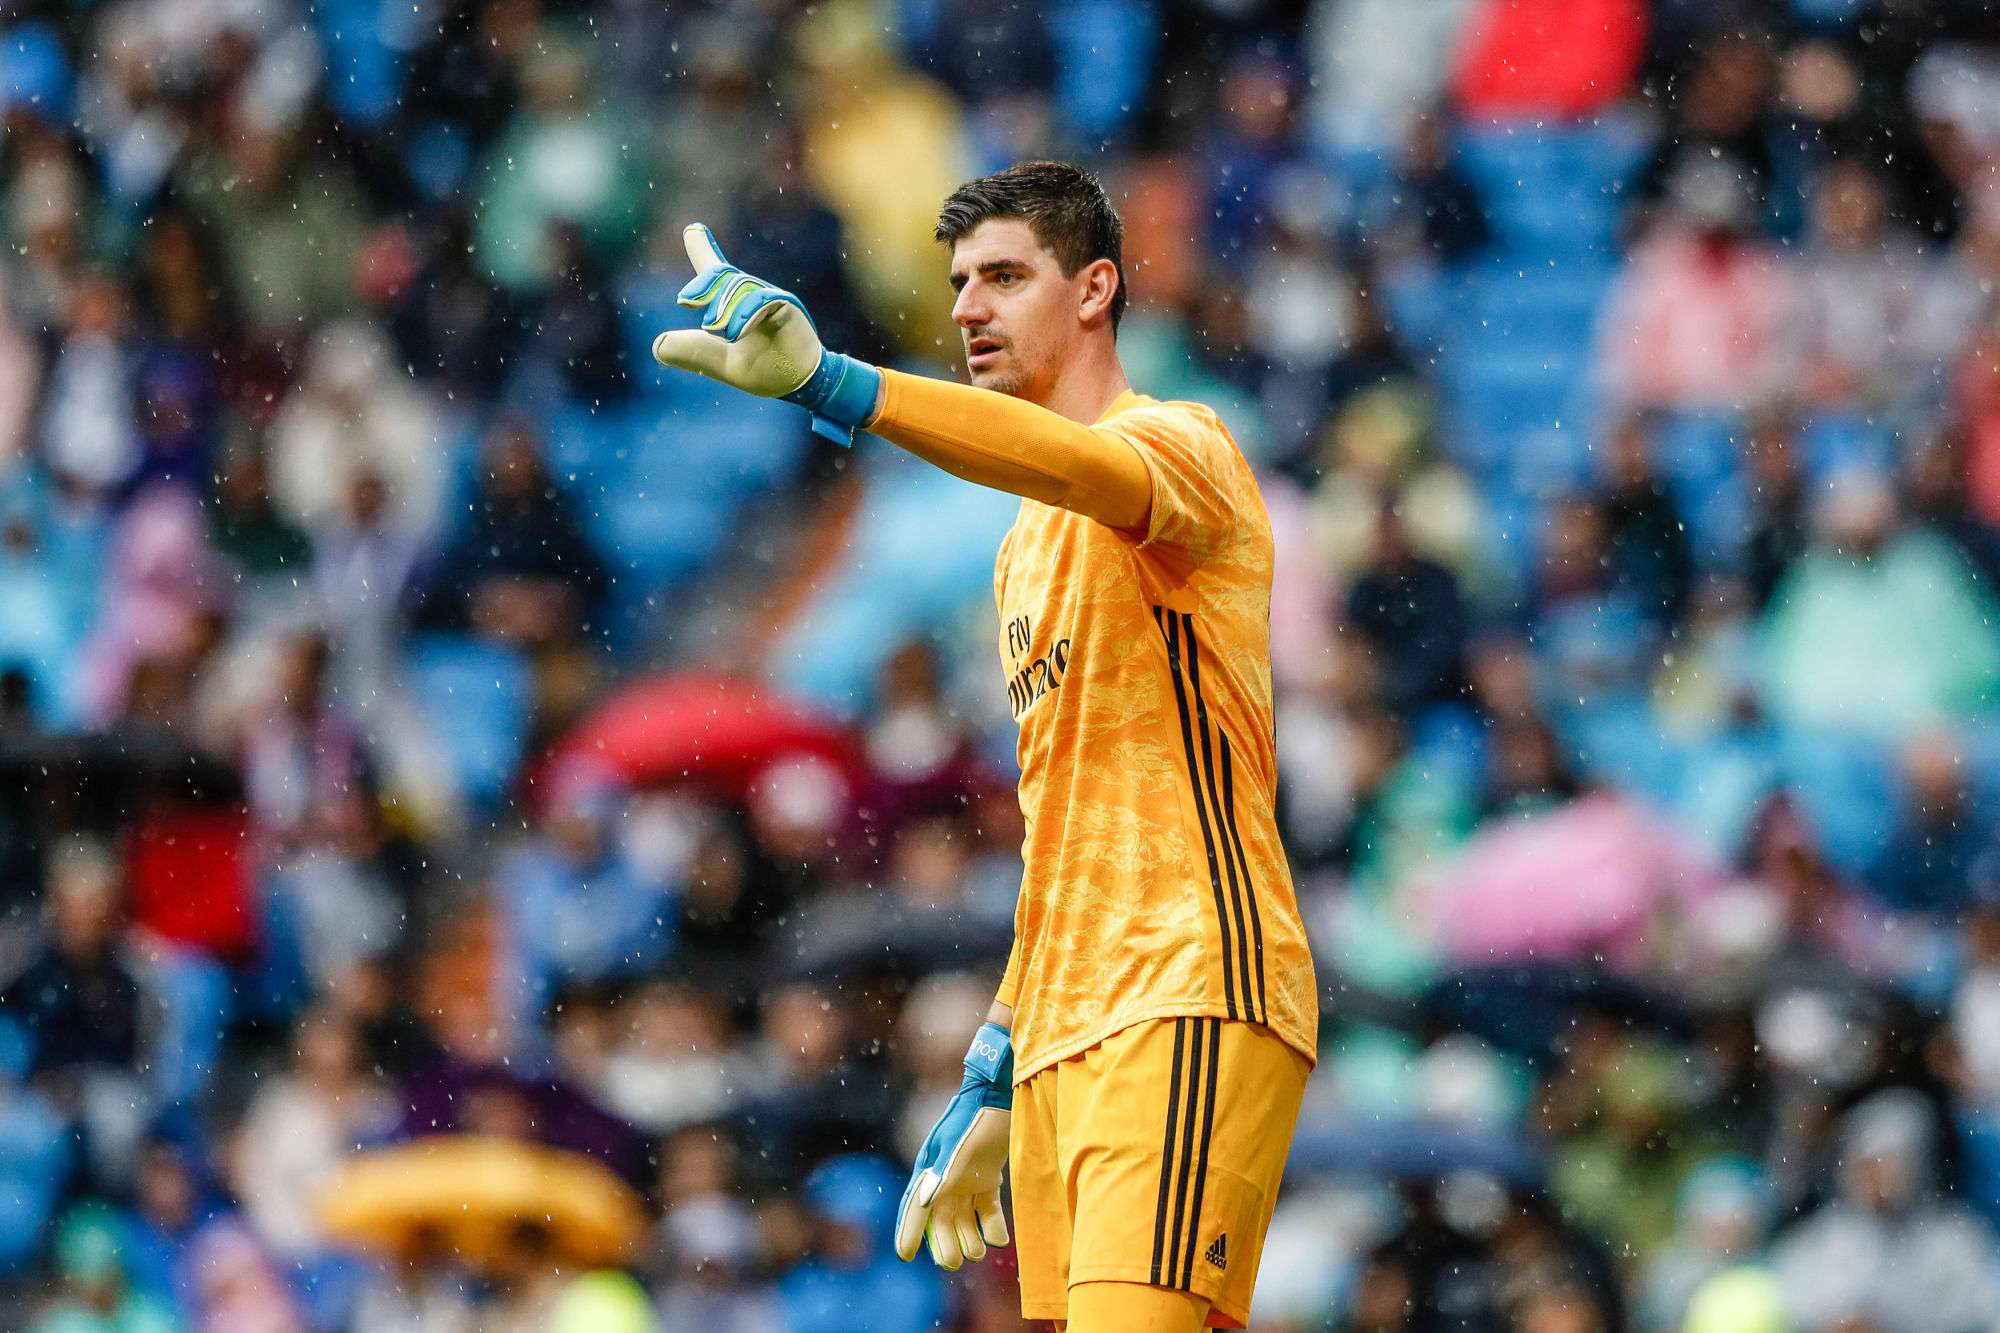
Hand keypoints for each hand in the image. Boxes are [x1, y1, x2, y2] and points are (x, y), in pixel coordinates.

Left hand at [651, 224, 879, 445]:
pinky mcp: (786, 305)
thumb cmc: (768, 371)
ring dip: (722, 307)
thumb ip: (694, 352)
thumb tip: (657, 345)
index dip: (703, 250)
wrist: (801, 384)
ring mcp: (770, 298)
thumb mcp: (722, 364)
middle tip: (685, 301)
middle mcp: (753, 296)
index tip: (693, 229)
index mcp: (737, 306)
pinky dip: (744, 314)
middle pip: (724, 275)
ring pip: (739, 287)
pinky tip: (733, 333)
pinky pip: (762, 299)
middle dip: (703, 284)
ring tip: (714, 329)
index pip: (718, 272)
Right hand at [895, 1021, 1013, 1269]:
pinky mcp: (987, 1176)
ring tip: (978, 1251)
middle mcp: (944, 1177)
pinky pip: (985, 1208)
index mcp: (930, 1170)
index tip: (905, 1256)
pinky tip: (999, 1239)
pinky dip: (991, 1224)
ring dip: (968, 1237)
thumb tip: (924, 1203)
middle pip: (939, 1219)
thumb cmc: (976, 1121)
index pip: (915, 1207)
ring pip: (962, 1217)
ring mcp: (966, 1177)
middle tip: (954, 1263)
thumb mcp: (958, 1148)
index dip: (908, 1231)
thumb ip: (943, 1175)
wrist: (1002, 1095)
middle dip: (944, 1242)